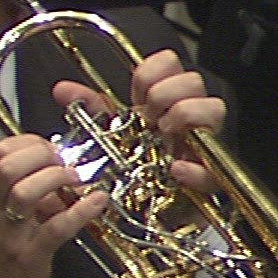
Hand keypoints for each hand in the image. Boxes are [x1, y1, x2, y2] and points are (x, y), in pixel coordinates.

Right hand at [0, 134, 108, 277]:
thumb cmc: (0, 254)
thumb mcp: (6, 213)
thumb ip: (31, 190)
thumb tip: (64, 170)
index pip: (2, 150)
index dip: (32, 141)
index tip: (54, 148)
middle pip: (8, 164)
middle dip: (42, 154)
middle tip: (66, 162)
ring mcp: (10, 232)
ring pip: (24, 192)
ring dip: (55, 178)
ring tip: (77, 179)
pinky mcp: (29, 255)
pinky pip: (55, 228)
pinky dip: (80, 211)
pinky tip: (97, 202)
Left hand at [52, 49, 226, 194]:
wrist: (149, 214)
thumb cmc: (138, 169)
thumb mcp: (111, 134)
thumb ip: (91, 111)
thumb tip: (63, 90)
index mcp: (166, 100)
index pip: (171, 63)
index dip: (153, 72)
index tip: (138, 93)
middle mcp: (190, 116)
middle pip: (193, 80)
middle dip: (166, 94)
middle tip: (149, 116)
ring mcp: (204, 143)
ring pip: (214, 108)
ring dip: (185, 116)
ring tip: (165, 134)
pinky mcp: (211, 176)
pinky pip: (213, 166)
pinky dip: (193, 168)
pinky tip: (175, 169)